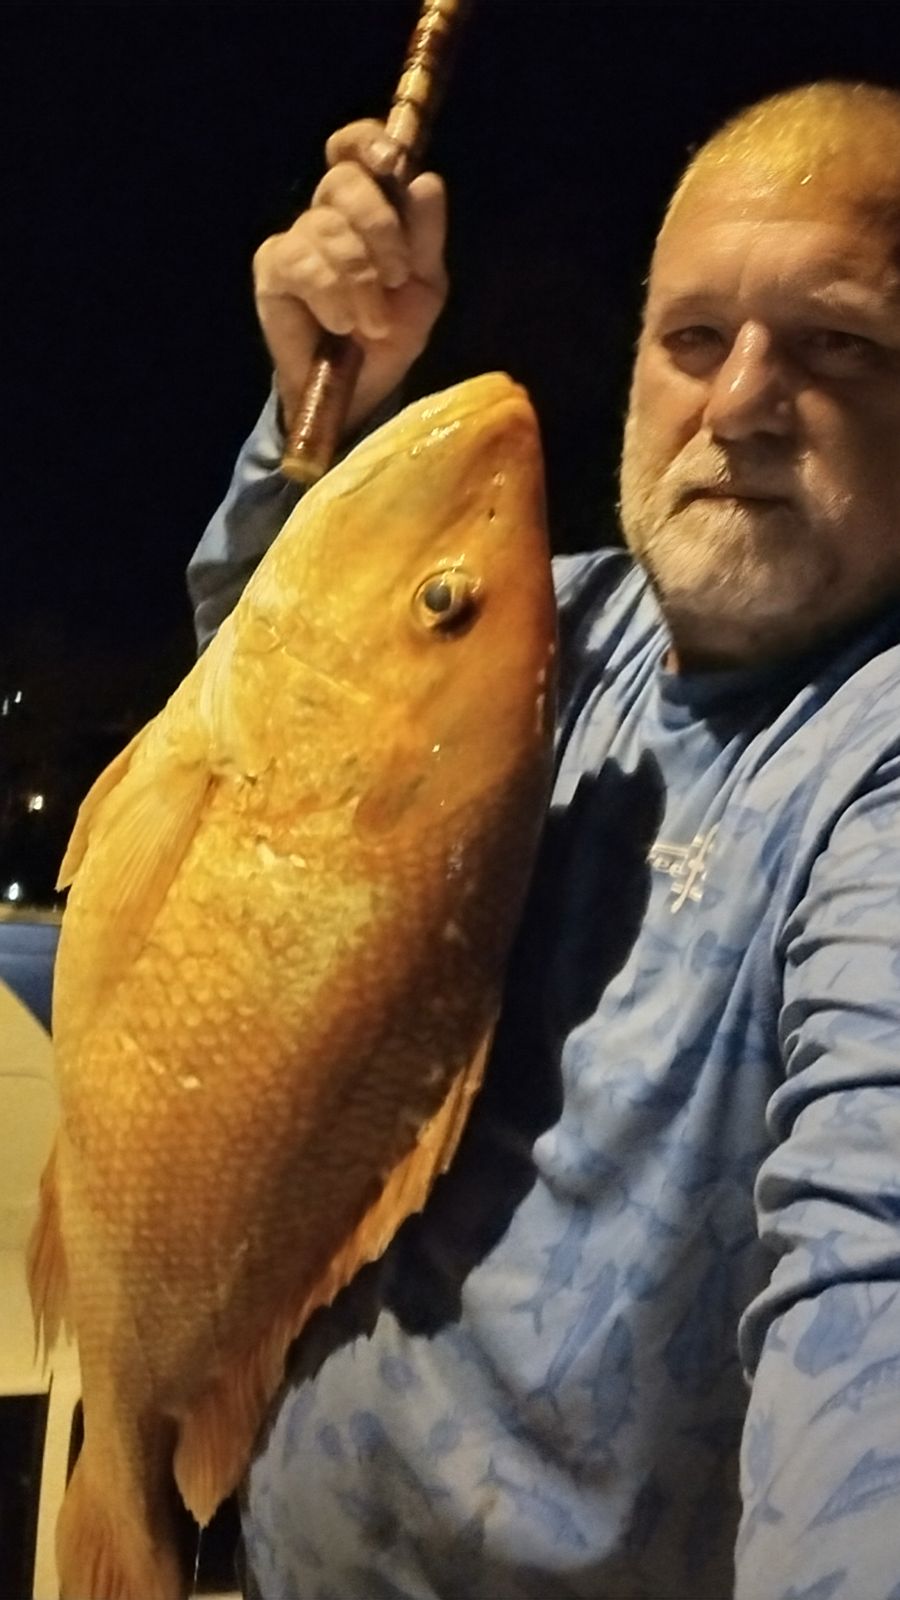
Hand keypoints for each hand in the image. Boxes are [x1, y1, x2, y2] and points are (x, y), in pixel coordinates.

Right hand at [253, 119, 448, 438]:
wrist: (363, 386)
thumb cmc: (392, 330)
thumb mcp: (426, 285)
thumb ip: (426, 235)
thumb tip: (424, 181)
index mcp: (367, 205)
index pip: (354, 148)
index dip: (367, 141)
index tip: (390, 161)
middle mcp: (328, 213)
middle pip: (343, 181)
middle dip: (379, 227)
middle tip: (398, 277)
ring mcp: (296, 238)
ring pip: (326, 228)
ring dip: (360, 279)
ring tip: (373, 321)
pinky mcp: (273, 270)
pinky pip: (302, 262)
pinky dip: (331, 294)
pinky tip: (342, 322)